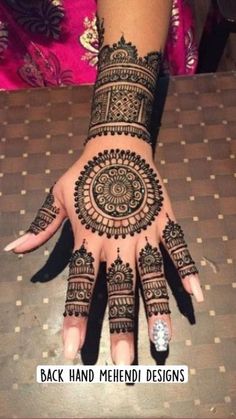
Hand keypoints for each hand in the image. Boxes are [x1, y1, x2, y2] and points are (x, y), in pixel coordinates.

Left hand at [4, 137, 203, 363]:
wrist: (118, 146)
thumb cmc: (85, 174)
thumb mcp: (57, 196)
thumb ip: (41, 226)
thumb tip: (14, 249)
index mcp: (89, 239)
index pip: (80, 285)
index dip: (75, 317)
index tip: (72, 350)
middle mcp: (118, 242)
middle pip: (119, 289)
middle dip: (120, 327)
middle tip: (122, 363)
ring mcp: (145, 233)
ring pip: (152, 275)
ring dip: (157, 308)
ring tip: (162, 341)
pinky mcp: (165, 221)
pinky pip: (179, 248)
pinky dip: (188, 270)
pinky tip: (196, 296)